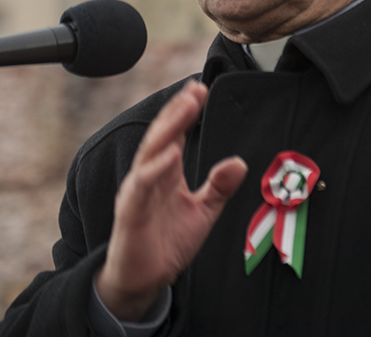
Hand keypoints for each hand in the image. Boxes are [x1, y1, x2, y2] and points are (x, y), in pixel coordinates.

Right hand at [95, 80, 247, 321]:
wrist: (144, 281)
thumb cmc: (168, 242)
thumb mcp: (203, 213)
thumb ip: (219, 187)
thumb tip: (239, 163)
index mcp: (165, 171)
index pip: (175, 132)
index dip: (186, 110)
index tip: (200, 88)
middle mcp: (150, 174)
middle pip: (163, 134)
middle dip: (178, 110)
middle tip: (194, 89)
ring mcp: (138, 190)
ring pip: (151, 151)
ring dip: (168, 127)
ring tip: (185, 107)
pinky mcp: (130, 211)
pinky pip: (142, 184)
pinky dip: (155, 167)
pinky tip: (171, 152)